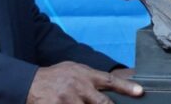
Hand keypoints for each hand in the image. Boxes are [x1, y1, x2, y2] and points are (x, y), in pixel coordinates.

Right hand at [26, 61, 142, 102]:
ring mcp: (68, 99)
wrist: (30, 82)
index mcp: (86, 75)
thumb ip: (91, 78)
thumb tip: (111, 84)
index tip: (140, 92)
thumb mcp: (74, 70)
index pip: (110, 81)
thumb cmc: (56, 77)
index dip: (126, 87)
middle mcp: (79, 87)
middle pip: (103, 103)